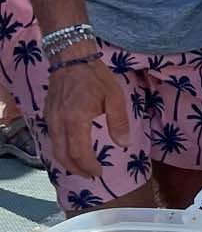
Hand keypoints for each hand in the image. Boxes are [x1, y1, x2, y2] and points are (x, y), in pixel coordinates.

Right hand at [45, 55, 129, 179]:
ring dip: (67, 161)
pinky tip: (72, 150)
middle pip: (62, 156)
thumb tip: (124, 144)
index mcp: (76, 119)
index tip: (99, 172)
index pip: (79, 153)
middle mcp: (59, 122)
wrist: (71, 57)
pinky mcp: (47, 115)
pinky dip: (61, 150)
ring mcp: (50, 118)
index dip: (88, 166)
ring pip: (54, 148)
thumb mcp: (115, 96)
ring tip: (82, 167)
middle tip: (90, 175)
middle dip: (76, 169)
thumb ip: (119, 121)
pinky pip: (52, 138)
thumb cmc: (95, 76)